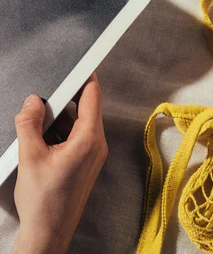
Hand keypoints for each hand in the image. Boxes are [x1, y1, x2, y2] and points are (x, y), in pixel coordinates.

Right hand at [11, 74, 107, 253]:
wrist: (48, 234)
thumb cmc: (44, 203)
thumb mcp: (30, 157)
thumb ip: (29, 124)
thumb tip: (32, 102)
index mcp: (89, 139)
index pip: (92, 97)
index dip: (86, 78)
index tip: (82, 64)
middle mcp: (96, 145)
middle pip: (85, 108)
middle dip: (65, 99)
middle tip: (47, 95)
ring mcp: (92, 154)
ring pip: (78, 123)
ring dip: (60, 118)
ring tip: (38, 121)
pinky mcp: (85, 162)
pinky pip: (76, 136)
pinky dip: (61, 132)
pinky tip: (42, 138)